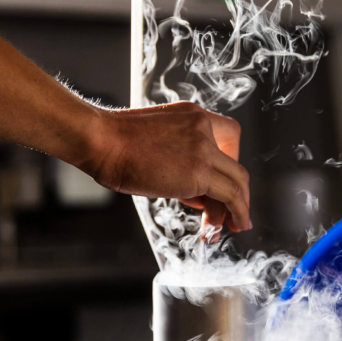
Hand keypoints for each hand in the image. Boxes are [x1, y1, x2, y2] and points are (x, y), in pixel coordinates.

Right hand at [88, 102, 250, 232]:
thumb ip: (175, 157)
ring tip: (235, 225)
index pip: (228, 133)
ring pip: (237, 180)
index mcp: (191, 115)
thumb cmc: (112, 144)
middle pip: (234, 161)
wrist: (102, 141)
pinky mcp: (199, 172)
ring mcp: (203, 148)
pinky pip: (230, 195)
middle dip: (236, 189)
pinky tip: (235, 224)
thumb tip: (191, 190)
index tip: (218, 179)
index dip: (230, 158)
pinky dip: (238, 212)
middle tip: (232, 209)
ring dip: (238, 206)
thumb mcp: (152, 141)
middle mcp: (202, 127)